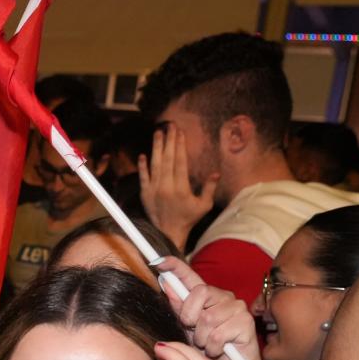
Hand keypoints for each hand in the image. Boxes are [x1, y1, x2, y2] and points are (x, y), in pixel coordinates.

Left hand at [139, 124, 217, 249]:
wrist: (168, 233)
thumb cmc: (188, 219)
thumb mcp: (204, 206)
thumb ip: (209, 188)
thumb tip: (216, 172)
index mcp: (181, 188)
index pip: (180, 162)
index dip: (180, 145)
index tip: (180, 133)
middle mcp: (166, 187)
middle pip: (167, 159)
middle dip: (169, 141)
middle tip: (170, 126)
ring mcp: (153, 190)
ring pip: (154, 164)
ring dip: (156, 147)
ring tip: (158, 133)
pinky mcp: (144, 194)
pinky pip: (143, 177)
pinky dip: (142, 166)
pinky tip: (143, 155)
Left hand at [157, 255, 265, 359]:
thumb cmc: (208, 352)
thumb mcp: (187, 331)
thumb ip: (179, 308)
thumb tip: (166, 284)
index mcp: (206, 297)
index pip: (190, 276)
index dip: (175, 267)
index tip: (159, 261)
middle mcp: (223, 297)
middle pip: (199, 293)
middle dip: (190, 317)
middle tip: (194, 333)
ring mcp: (236, 308)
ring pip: (207, 318)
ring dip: (202, 338)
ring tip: (207, 346)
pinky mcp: (246, 322)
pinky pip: (218, 333)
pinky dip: (213, 347)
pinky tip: (219, 351)